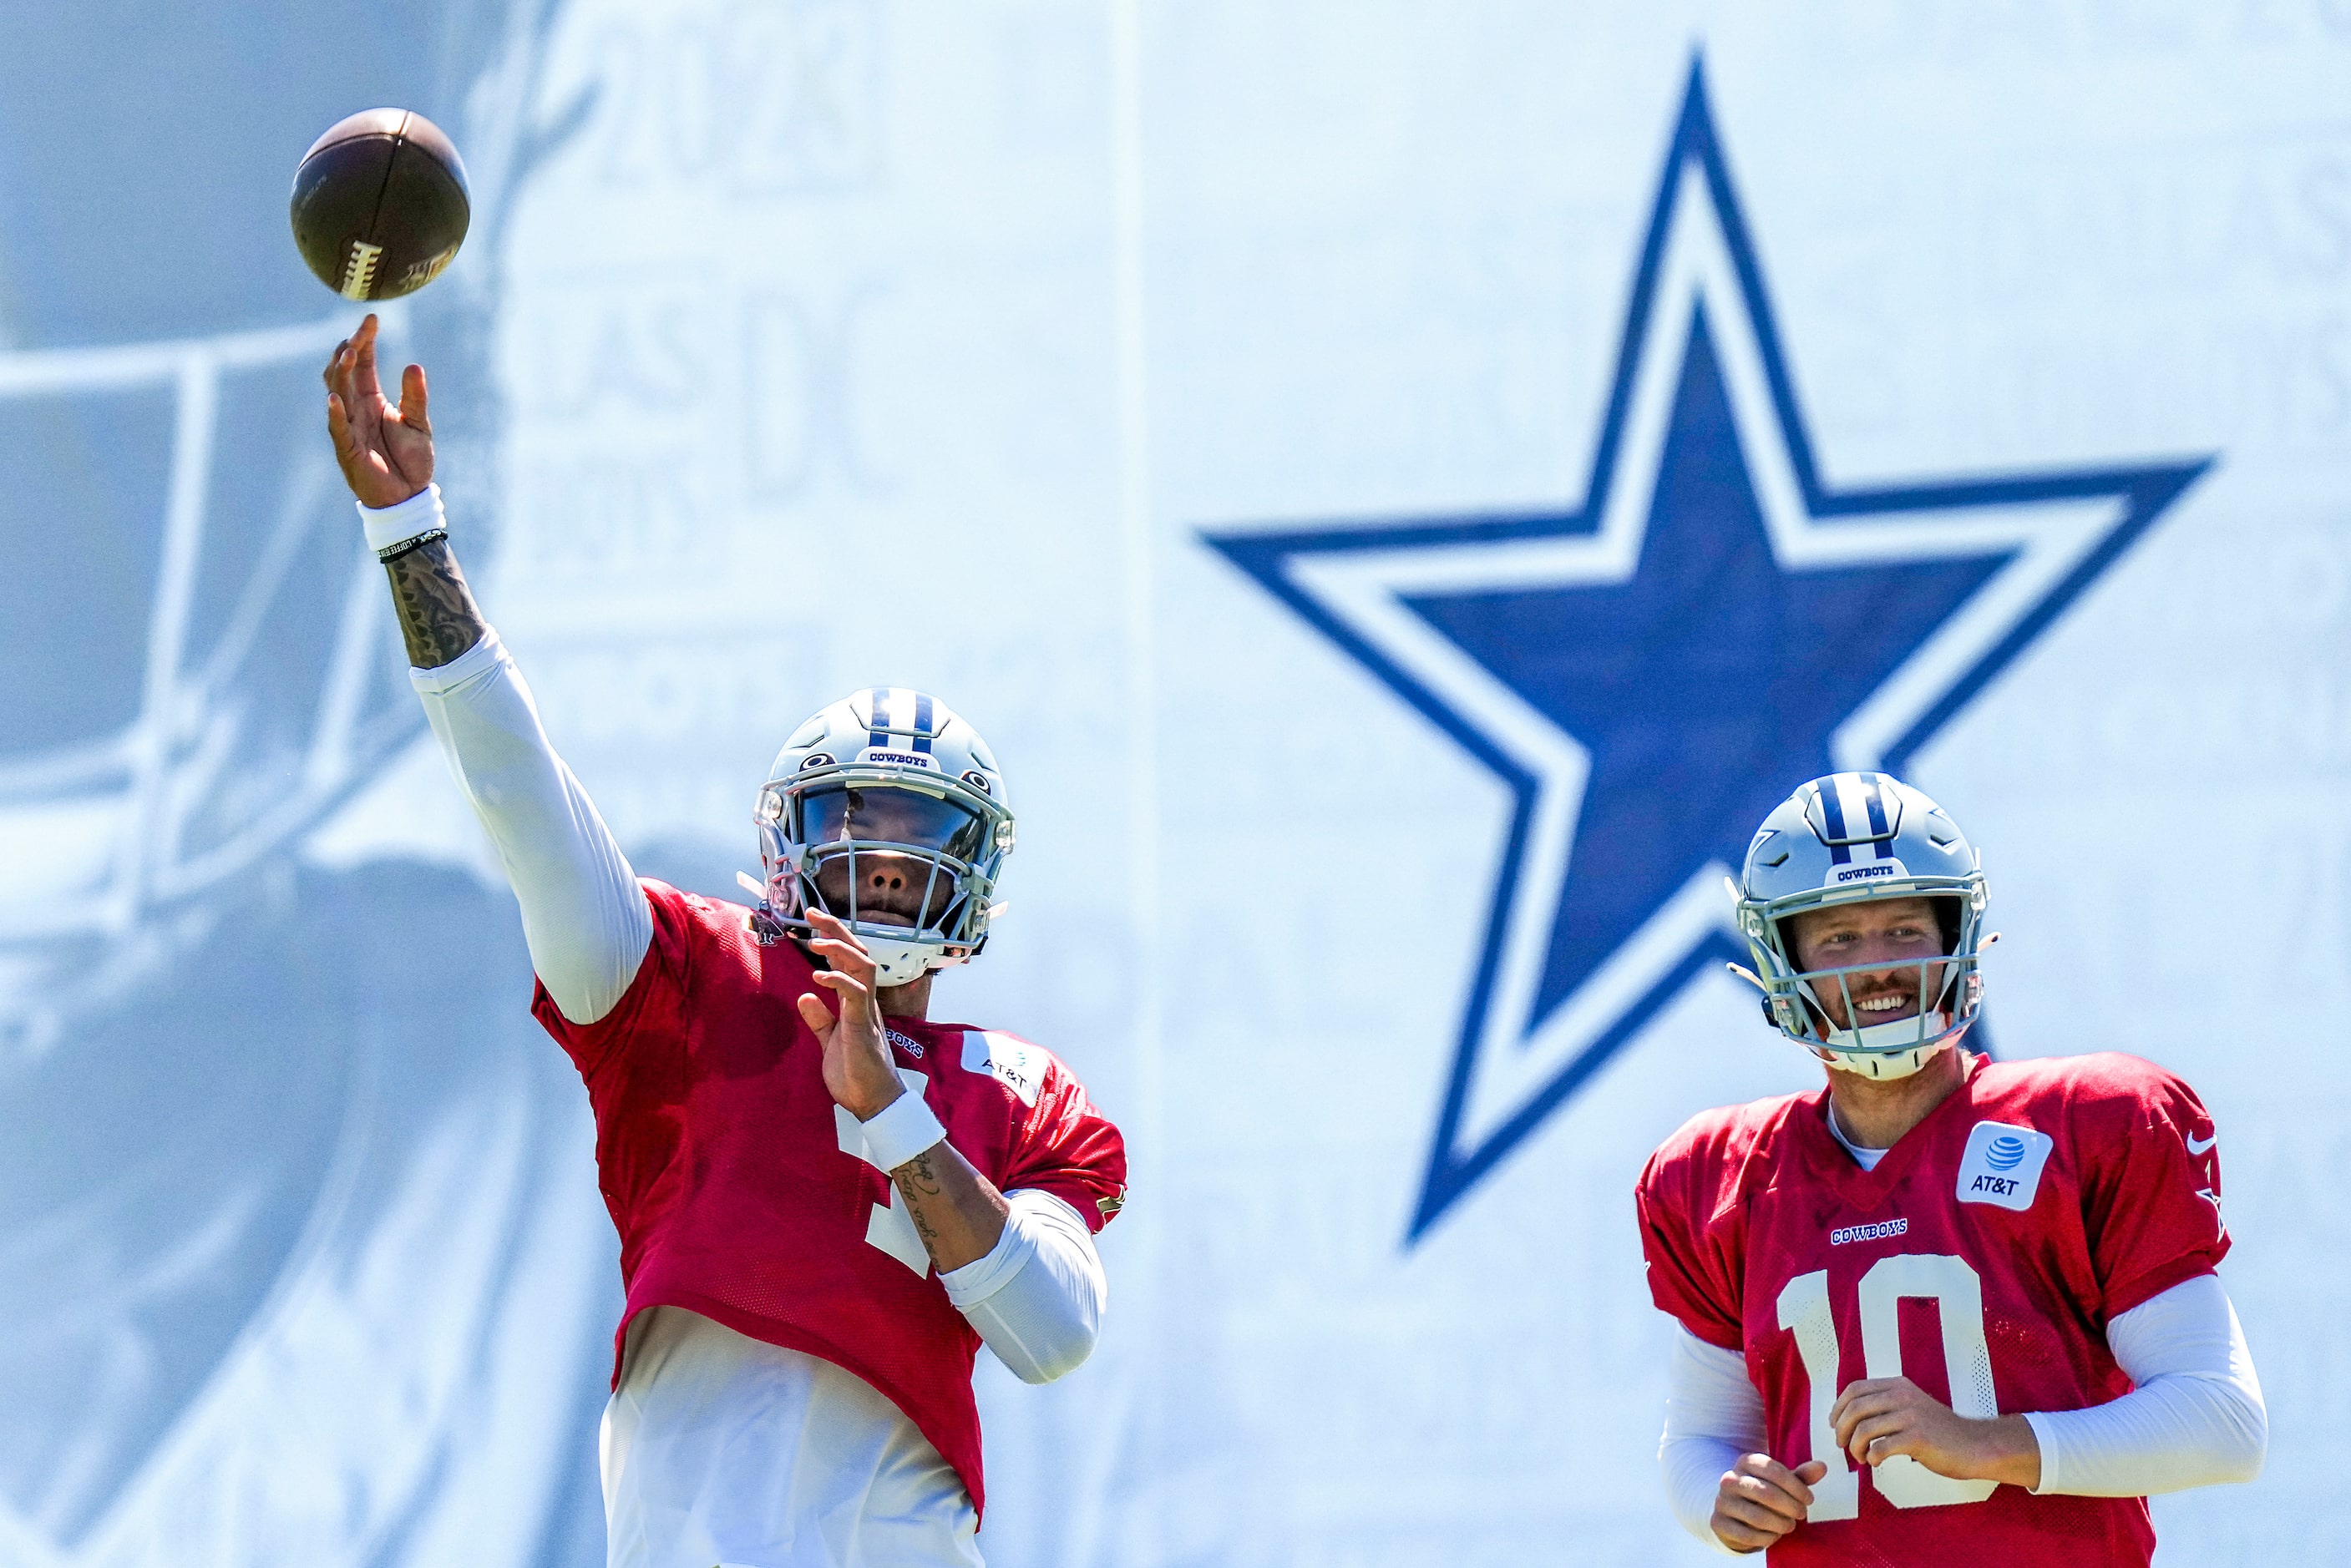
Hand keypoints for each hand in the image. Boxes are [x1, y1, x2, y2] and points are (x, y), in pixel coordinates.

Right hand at [322, 313, 433, 507]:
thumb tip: (414, 365)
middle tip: (362, 330)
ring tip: (349, 351)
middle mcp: (355, 409)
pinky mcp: (348, 448)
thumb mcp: (418, 423)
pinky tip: (334, 398)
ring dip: (342, 373)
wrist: (409, 496)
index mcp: (371, 400)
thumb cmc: (411, 461)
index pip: (363, 363)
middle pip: (346, 372)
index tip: (372, 319)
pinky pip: (338, 428)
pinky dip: (335, 414)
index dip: (365, 341)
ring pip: (338, 393)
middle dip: (351, 349)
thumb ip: (415, 396)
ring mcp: (349, 427)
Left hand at [796, 908, 907, 1121]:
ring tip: (814, 942)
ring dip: (839, 950)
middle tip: (812, 913)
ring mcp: (866, 1012)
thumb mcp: (830, 1042)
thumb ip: (820, 1020)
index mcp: (856, 1002)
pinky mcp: (863, 1027)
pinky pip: (855, 995)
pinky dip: (837, 981)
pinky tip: (817, 978)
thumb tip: (805, 997)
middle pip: (858, 953)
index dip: (832, 937)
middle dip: (836, 930)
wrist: (874, 1103)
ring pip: (862, 966)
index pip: (848, 960)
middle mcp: (865, 1001)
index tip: (812, 919)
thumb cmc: (855, 1075)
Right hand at [1710, 1453, 1826, 1553]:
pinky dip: (1767, 1538)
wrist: (1733, 1512)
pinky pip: (1748, 1535)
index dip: (1796, 1487)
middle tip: (1802, 1514)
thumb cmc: (1763, 1493)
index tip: (1809, 1499)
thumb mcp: (1781, 1483)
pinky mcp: (1719, 1522)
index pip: (1774, 1471)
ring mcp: (1722, 1501)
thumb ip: (1801, 1476)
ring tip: (1789, 1525)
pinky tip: (1774, 1535)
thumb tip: (1822, 1466)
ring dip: (1781, 1524)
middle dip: (1791, 1507)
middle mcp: (1730, 1478)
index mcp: (1746, 1461)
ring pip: (1758, 1517)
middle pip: (1767, 1494)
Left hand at [1829, 1377, 2039, 1488]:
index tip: (1834, 1424)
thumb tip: (1847, 1415)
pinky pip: (1881, 1447)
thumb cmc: (1939, 1431)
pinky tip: (1876, 1462)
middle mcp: (1902, 1396)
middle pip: (1855, 1409)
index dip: (1838, 1407)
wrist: (1974, 1445)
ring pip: (1864, 1429)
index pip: (1855, 1389)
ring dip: (1855, 1447)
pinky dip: (1872, 1457)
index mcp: (1898, 1385)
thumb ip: (1884, 1404)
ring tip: (1860, 1457)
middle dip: (1842, 1429)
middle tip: (1842, 1445)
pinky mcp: (1918, 1438)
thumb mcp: (1910, 1406)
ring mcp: (1911, 1416)